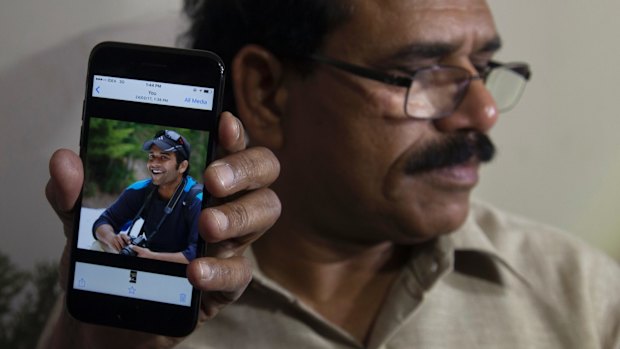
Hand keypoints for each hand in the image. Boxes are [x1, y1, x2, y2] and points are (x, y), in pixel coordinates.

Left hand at [42, 112, 280, 347]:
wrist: (110, 318)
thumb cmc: (108, 262)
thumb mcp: (81, 225)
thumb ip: (70, 193)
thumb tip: (64, 160)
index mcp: (193, 179)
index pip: (227, 144)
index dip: (234, 131)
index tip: (223, 122)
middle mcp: (221, 202)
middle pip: (262, 170)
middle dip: (244, 169)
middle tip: (212, 181)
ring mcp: (229, 241)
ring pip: (265, 211)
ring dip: (239, 214)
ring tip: (207, 226)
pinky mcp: (227, 281)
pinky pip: (241, 271)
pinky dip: (221, 269)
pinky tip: (196, 272)